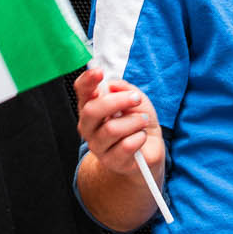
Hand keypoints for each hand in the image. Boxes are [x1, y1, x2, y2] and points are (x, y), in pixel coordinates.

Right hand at [75, 65, 163, 182]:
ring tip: (143, 121)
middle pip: (92, 110)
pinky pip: (125, 146)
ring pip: (111, 129)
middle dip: (118, 101)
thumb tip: (112, 86)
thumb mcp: (135, 98)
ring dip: (134, 122)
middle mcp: (88, 126)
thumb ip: (123, 88)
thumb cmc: (138, 120)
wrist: (151, 148)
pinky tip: (141, 137)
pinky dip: (139, 138)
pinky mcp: (111, 161)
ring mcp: (97, 145)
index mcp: (91, 105)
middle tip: (136, 99)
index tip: (99, 72)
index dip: (87, 80)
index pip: (81, 90)